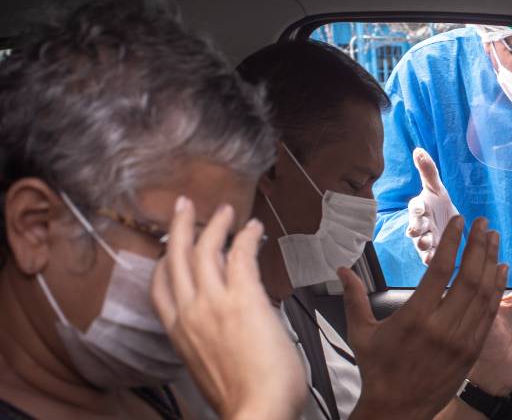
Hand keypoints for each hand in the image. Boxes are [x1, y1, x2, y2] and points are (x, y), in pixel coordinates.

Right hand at [151, 197, 305, 419]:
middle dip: (180, 227)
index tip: (169, 247)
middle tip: (185, 206)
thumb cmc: (242, 397)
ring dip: (216, 224)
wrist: (257, 409)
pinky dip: (246, 236)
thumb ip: (210, 339)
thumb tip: (224, 322)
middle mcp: (190, 313)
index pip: (160, 288)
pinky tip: (254, 228)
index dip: (164, 262)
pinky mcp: (244, 297)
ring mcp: (214, 303)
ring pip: (205, 249)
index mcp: (178, 333)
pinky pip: (241, 255)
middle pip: (176, 258)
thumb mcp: (211, 365)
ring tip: (225, 210)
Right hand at [339, 216, 506, 419]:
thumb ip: (353, 297)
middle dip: (478, 246)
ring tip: (494, 239)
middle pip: (468, 278)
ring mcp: (461, 341)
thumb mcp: (361, 333)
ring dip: (491, 263)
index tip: (459, 222)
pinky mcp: (472, 351)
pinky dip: (497, 289)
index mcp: (415, 318)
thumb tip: (340, 269)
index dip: (452, 242)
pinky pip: (489, 314)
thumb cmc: (377, 370)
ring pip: (484, 294)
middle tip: (483, 224)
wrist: (398, 410)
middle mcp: (442, 327)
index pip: (441, 270)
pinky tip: (501, 270)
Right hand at [406, 147, 458, 264]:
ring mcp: (425, 240)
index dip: (416, 208)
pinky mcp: (432, 253)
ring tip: (426, 245)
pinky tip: (434, 259)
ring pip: (421, 244)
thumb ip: (428, 170)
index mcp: (420, 208)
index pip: (415, 207)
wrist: (448, 225)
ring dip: (423, 245)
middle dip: (415, 229)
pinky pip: (428, 257)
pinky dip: (430, 259)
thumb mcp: (436, 188)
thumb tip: (419, 150)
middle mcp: (419, 225)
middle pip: (415, 227)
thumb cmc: (438, 205)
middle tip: (416, 231)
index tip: (420, 207)